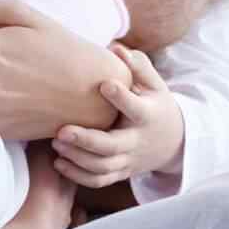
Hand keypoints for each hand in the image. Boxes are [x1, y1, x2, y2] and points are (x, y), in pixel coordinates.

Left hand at [53, 44, 184, 186]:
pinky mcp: (121, 172)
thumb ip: (137, 66)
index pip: (136, 108)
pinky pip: (100, 180)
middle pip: (113, 146)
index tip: (104, 84)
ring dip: (78, 158)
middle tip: (62, 130)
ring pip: (103, 167)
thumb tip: (116, 48)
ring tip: (56, 143)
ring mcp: (129, 160)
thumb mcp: (154, 84)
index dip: (122, 97)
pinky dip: (79, 176)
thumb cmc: (155, 104)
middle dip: (87, 140)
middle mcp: (137, 141)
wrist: (173, 142)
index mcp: (148, 116)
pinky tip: (59, 163)